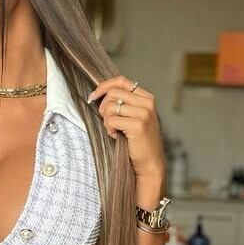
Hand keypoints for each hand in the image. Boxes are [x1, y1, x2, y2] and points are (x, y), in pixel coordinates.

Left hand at [87, 76, 164, 195]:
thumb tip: (99, 93)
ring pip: (110, 107)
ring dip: (106, 120)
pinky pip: (111, 120)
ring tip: (114, 130)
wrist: (150, 163)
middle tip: (107, 121)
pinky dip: (109, 129)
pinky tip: (116, 136)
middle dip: (103, 107)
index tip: (93, 96)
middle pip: (113, 93)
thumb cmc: (138, 141)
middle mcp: (147, 103)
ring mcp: (144, 113)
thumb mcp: (134, 116)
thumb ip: (123, 103)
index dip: (104, 86)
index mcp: (147, 97)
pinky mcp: (138, 125)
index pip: (121, 81)